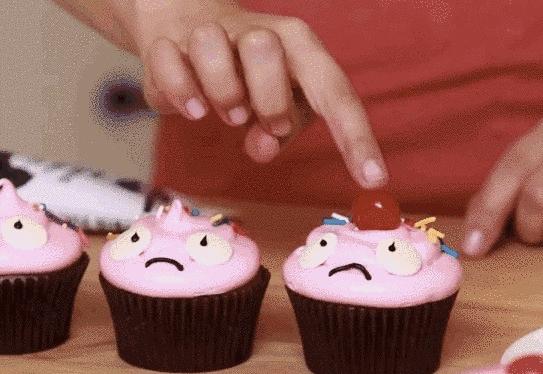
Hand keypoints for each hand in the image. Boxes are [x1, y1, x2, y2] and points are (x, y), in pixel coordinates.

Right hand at [89, 0, 387, 187]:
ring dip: (219, 94)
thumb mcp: (277, 103)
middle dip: (266, 100)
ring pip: (213, 52)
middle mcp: (259, 33)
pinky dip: (179, 94)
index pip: (335, 91)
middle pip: (267, 51)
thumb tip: (262, 147)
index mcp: (299, 47)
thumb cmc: (246, 75)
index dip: (355, 138)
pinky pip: (169, 65)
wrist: (185, 26)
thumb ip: (280, 130)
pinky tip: (190, 108)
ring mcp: (212, 33)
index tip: (373, 179)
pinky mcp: (169, 42)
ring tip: (218, 111)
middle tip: (256, 121)